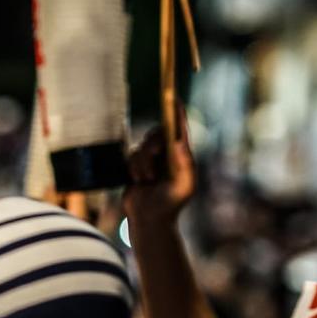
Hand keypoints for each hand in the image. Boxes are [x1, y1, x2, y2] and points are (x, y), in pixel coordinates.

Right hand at [123, 107, 195, 226]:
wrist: (150, 219)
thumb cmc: (172, 204)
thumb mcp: (184, 185)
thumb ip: (184, 163)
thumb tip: (178, 141)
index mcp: (181, 155)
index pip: (179, 128)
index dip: (177, 113)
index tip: (174, 98)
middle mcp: (167, 153)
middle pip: (156, 134)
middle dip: (152, 147)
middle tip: (153, 163)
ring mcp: (151, 159)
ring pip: (141, 147)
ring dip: (143, 165)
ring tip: (147, 181)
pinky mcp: (136, 166)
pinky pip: (131, 156)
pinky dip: (133, 169)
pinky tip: (139, 182)